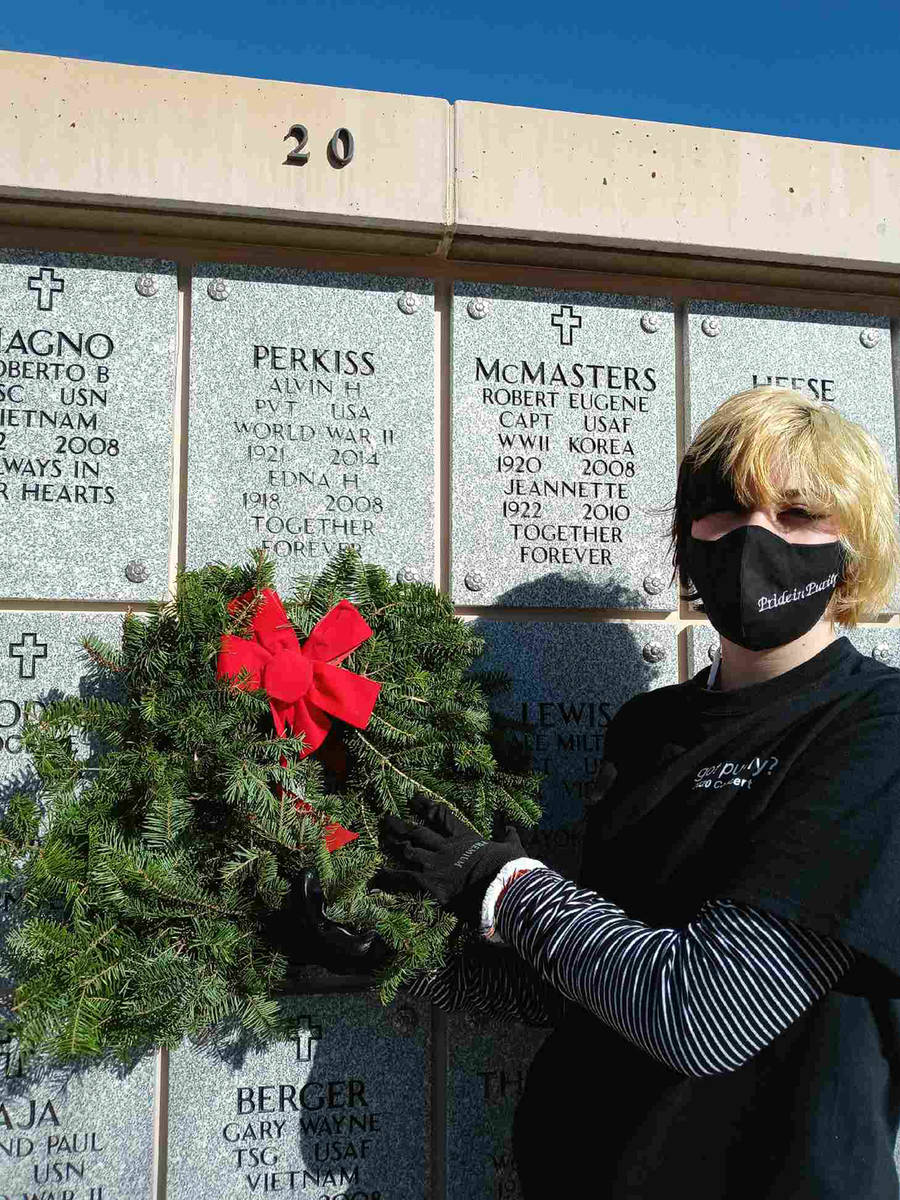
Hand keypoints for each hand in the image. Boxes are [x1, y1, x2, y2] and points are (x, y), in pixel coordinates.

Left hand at [373, 795, 526, 926]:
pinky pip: (404, 877)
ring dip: (394, 845)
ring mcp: (436, 863)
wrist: (503, 884)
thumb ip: (509, 837)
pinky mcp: (430, 882)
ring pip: (409, 850)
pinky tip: (377, 875)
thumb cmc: (510, 866)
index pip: (442, 817)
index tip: (414, 798)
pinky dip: (390, 876)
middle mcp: (446, 848)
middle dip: (401, 825)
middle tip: (387, 818)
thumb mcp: (513, 847)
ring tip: (382, 839)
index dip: (426, 806)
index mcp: (464, 837)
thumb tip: (512, 827)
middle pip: (418, 832)